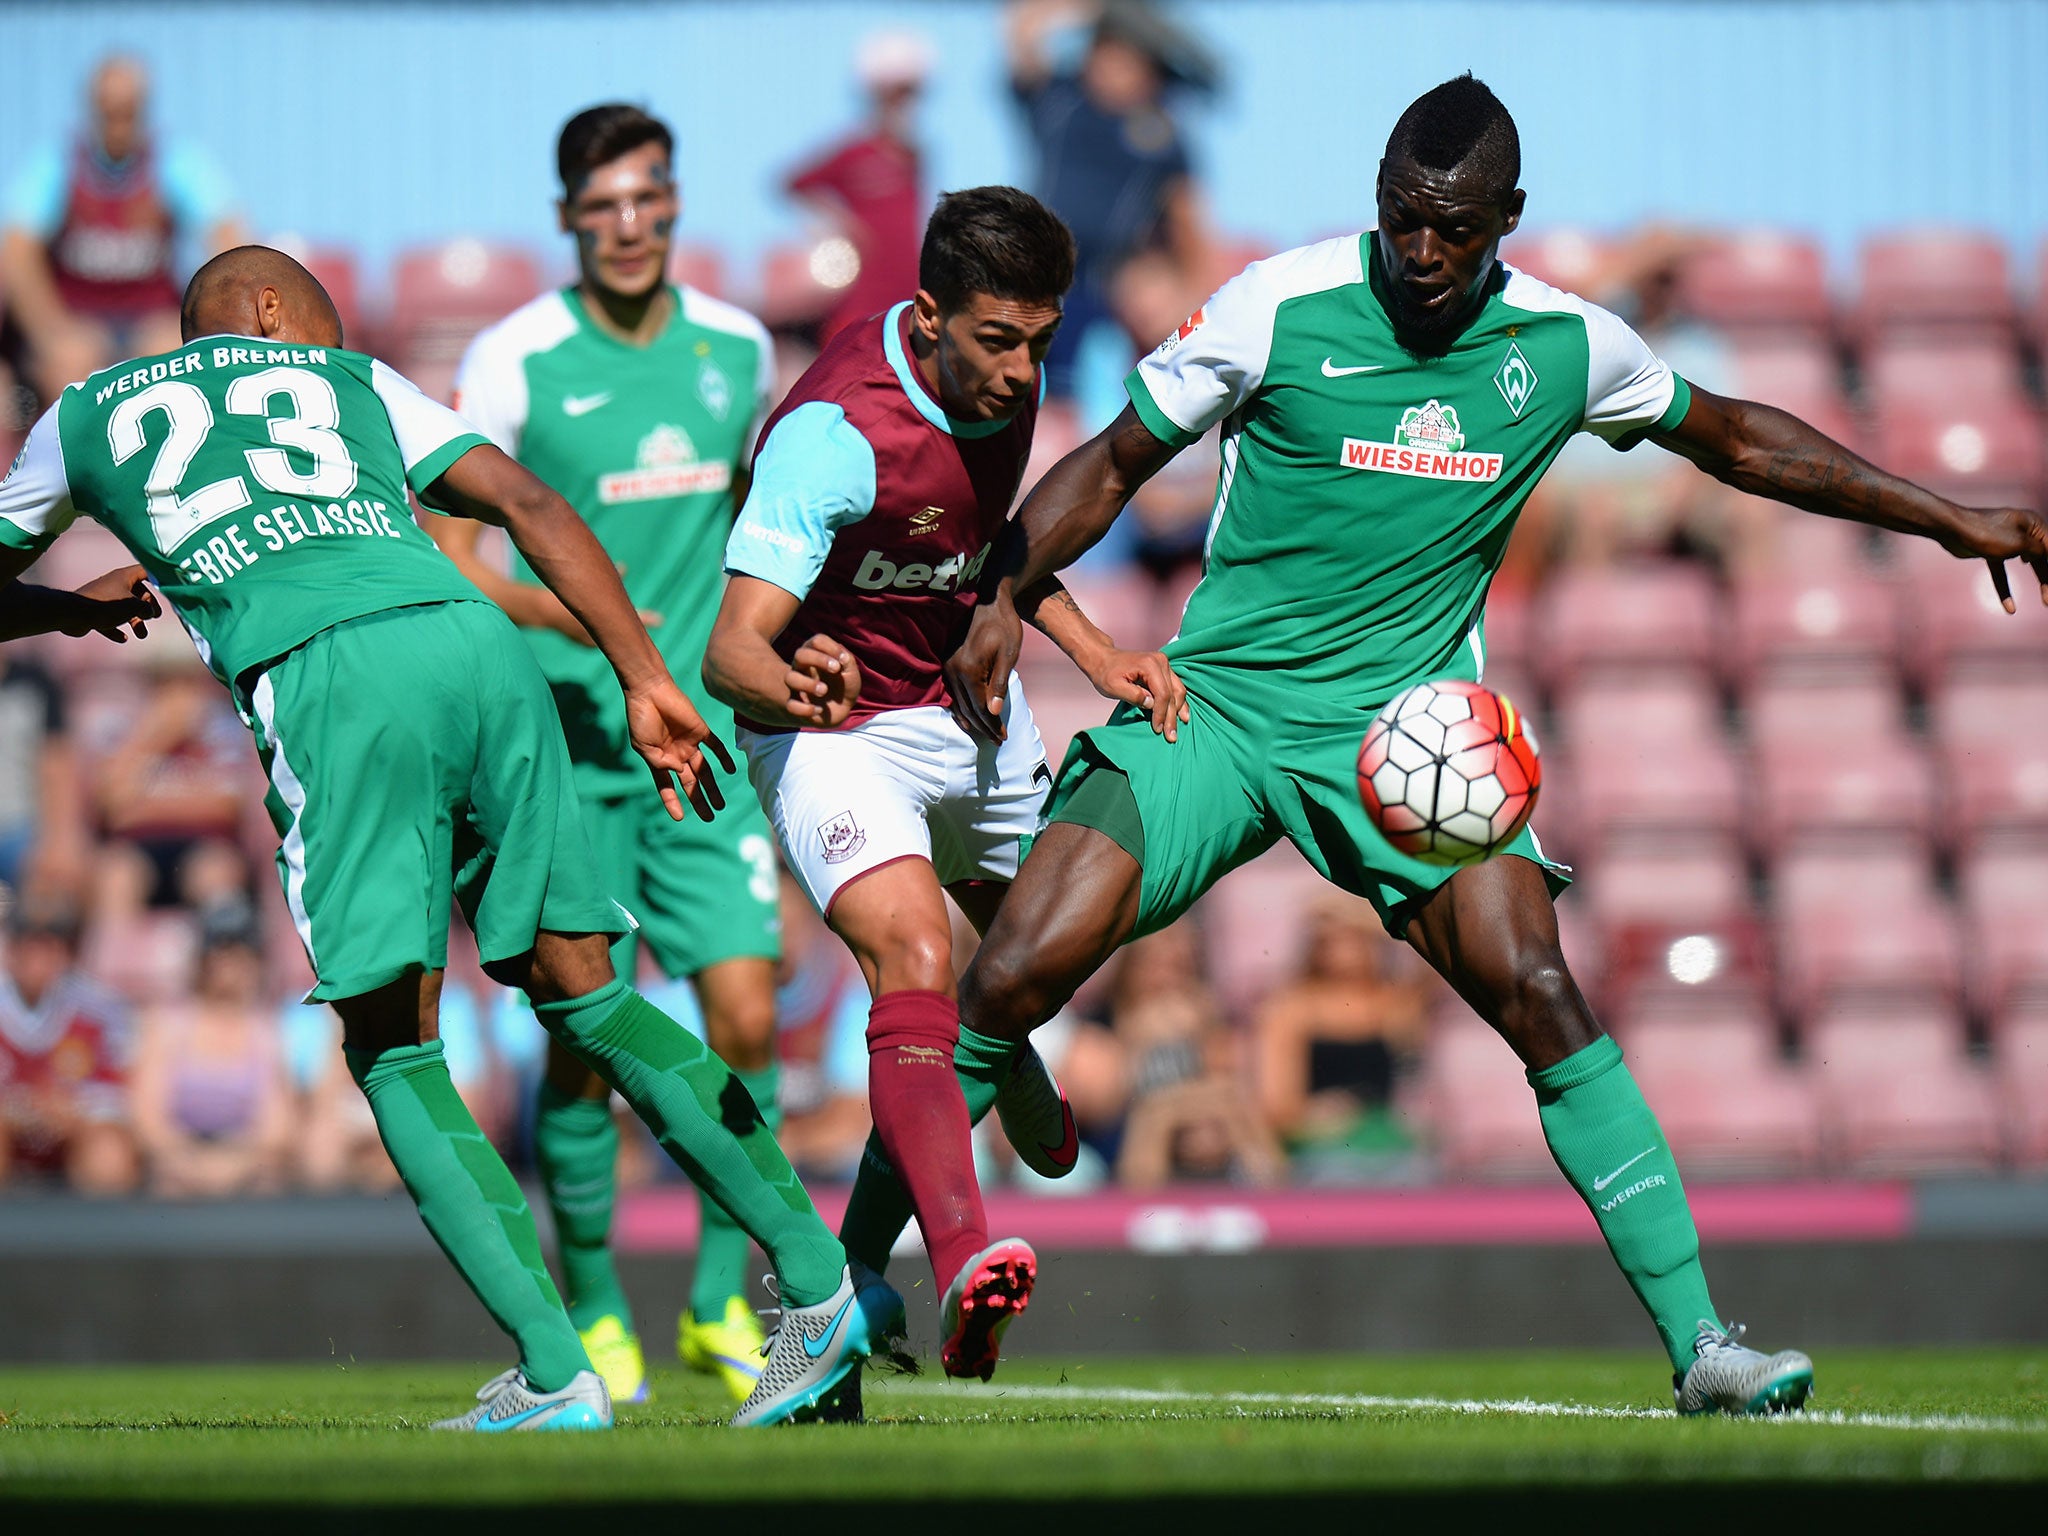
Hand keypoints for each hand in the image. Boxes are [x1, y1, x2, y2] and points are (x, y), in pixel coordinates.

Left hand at [64, 566, 158, 642]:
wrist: (74, 614)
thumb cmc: (106, 605)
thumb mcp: (134, 606)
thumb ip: (147, 608)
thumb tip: (148, 613)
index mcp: (124, 577)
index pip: (145, 571)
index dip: (157, 577)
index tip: (167, 587)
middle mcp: (114, 585)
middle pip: (137, 593)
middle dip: (147, 607)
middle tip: (153, 617)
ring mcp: (103, 598)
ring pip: (124, 609)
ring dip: (135, 622)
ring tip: (141, 635)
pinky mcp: (94, 612)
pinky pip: (110, 620)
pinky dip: (117, 629)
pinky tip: (122, 638)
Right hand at [625, 677, 735, 822]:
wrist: (650, 691)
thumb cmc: (642, 719)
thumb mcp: (643, 746)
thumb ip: (659, 762)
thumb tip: (680, 772)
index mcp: (659, 761)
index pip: (667, 787)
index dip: (672, 802)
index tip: (679, 818)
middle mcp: (676, 755)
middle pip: (690, 783)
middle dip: (699, 800)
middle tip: (710, 816)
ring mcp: (689, 744)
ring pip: (705, 770)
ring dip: (712, 787)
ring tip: (720, 804)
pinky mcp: (700, 730)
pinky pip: (715, 747)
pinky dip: (724, 758)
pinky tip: (731, 771)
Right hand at [784, 633, 861, 727]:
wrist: (841, 709)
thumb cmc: (844, 685)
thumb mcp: (851, 672)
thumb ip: (847, 661)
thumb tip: (842, 656)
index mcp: (816, 655)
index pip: (816, 641)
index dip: (830, 647)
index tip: (844, 660)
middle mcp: (803, 668)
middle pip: (800, 654)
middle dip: (818, 659)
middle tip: (836, 669)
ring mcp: (797, 686)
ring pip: (790, 678)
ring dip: (808, 683)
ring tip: (824, 690)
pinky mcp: (796, 704)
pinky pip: (791, 705)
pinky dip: (804, 708)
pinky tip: (819, 710)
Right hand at [944, 598, 1022, 740]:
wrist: (988, 599)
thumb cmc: (1004, 625)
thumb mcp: (1009, 654)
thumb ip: (999, 684)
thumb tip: (993, 712)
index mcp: (969, 670)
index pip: (980, 708)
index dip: (992, 725)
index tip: (1003, 738)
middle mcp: (953, 671)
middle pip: (967, 710)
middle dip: (984, 728)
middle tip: (997, 741)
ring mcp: (946, 666)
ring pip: (957, 704)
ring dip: (972, 721)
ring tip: (985, 733)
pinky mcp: (946, 662)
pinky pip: (951, 693)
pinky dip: (960, 708)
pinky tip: (967, 716)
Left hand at [1080, 646, 1189, 741]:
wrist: (1104, 659)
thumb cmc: (1106, 673)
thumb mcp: (1113, 686)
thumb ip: (1132, 695)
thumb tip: (1151, 704)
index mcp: (1149, 664)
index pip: (1162, 693)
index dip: (1161, 713)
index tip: (1158, 729)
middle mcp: (1161, 662)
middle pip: (1172, 694)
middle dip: (1171, 717)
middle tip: (1171, 736)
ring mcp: (1164, 665)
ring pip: (1178, 691)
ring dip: (1178, 711)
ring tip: (1178, 728)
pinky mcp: (1164, 670)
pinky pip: (1176, 687)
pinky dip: (1178, 702)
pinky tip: (1182, 715)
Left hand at [1938, 506, 2047, 613]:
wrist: (1952, 530)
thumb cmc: (1988, 533)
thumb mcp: (2021, 543)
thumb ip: (2039, 551)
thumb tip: (2044, 556)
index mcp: (2034, 524)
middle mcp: (2023, 531)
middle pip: (2042, 557)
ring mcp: (2007, 542)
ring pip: (2027, 565)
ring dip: (2039, 583)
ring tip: (2046, 602)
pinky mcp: (1991, 553)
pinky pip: (2002, 573)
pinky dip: (2006, 589)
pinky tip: (2010, 609)